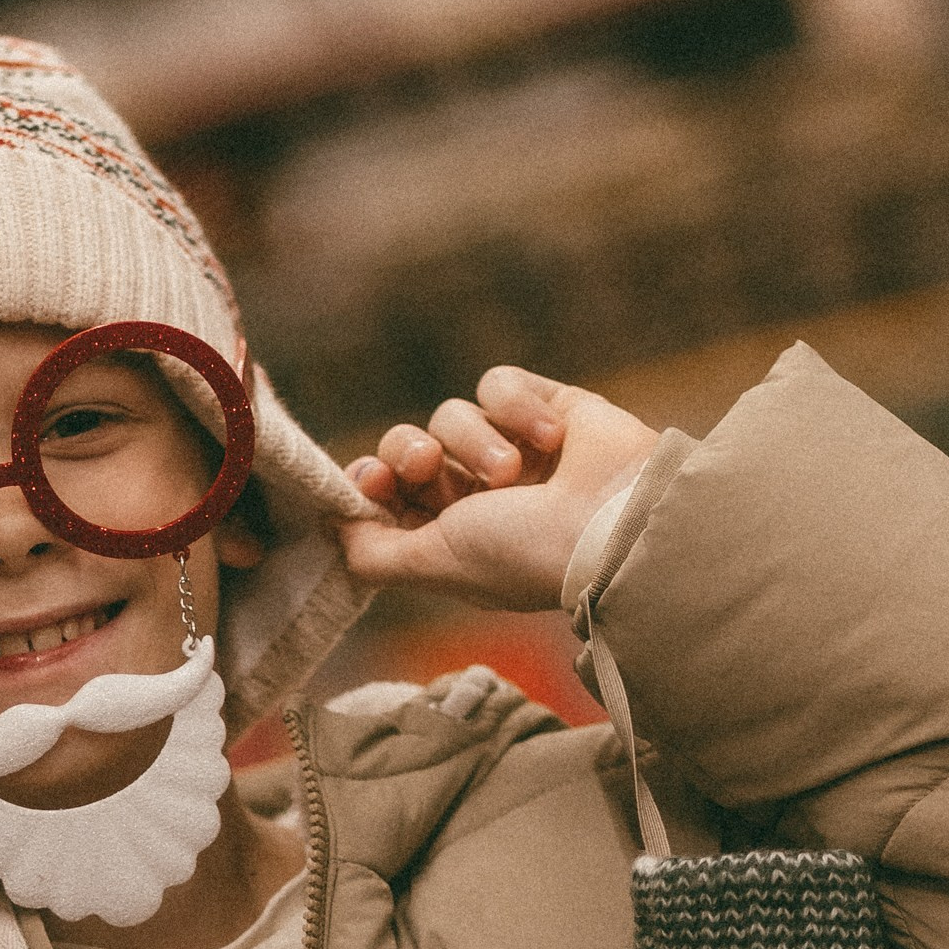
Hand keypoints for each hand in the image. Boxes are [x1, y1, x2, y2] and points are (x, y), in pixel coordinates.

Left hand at [341, 367, 660, 608]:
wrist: (616, 522)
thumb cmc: (525, 555)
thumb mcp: (435, 564)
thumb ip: (375, 554)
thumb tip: (331, 528)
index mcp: (451, 537)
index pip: (387, 494)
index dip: (371, 481)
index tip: (374, 481)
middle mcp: (479, 495)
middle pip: (408, 445)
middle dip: (410, 454)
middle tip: (430, 468)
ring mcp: (515, 449)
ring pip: (452, 413)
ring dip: (475, 442)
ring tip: (513, 473)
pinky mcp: (550, 407)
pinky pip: (499, 383)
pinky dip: (517, 406)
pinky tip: (550, 438)